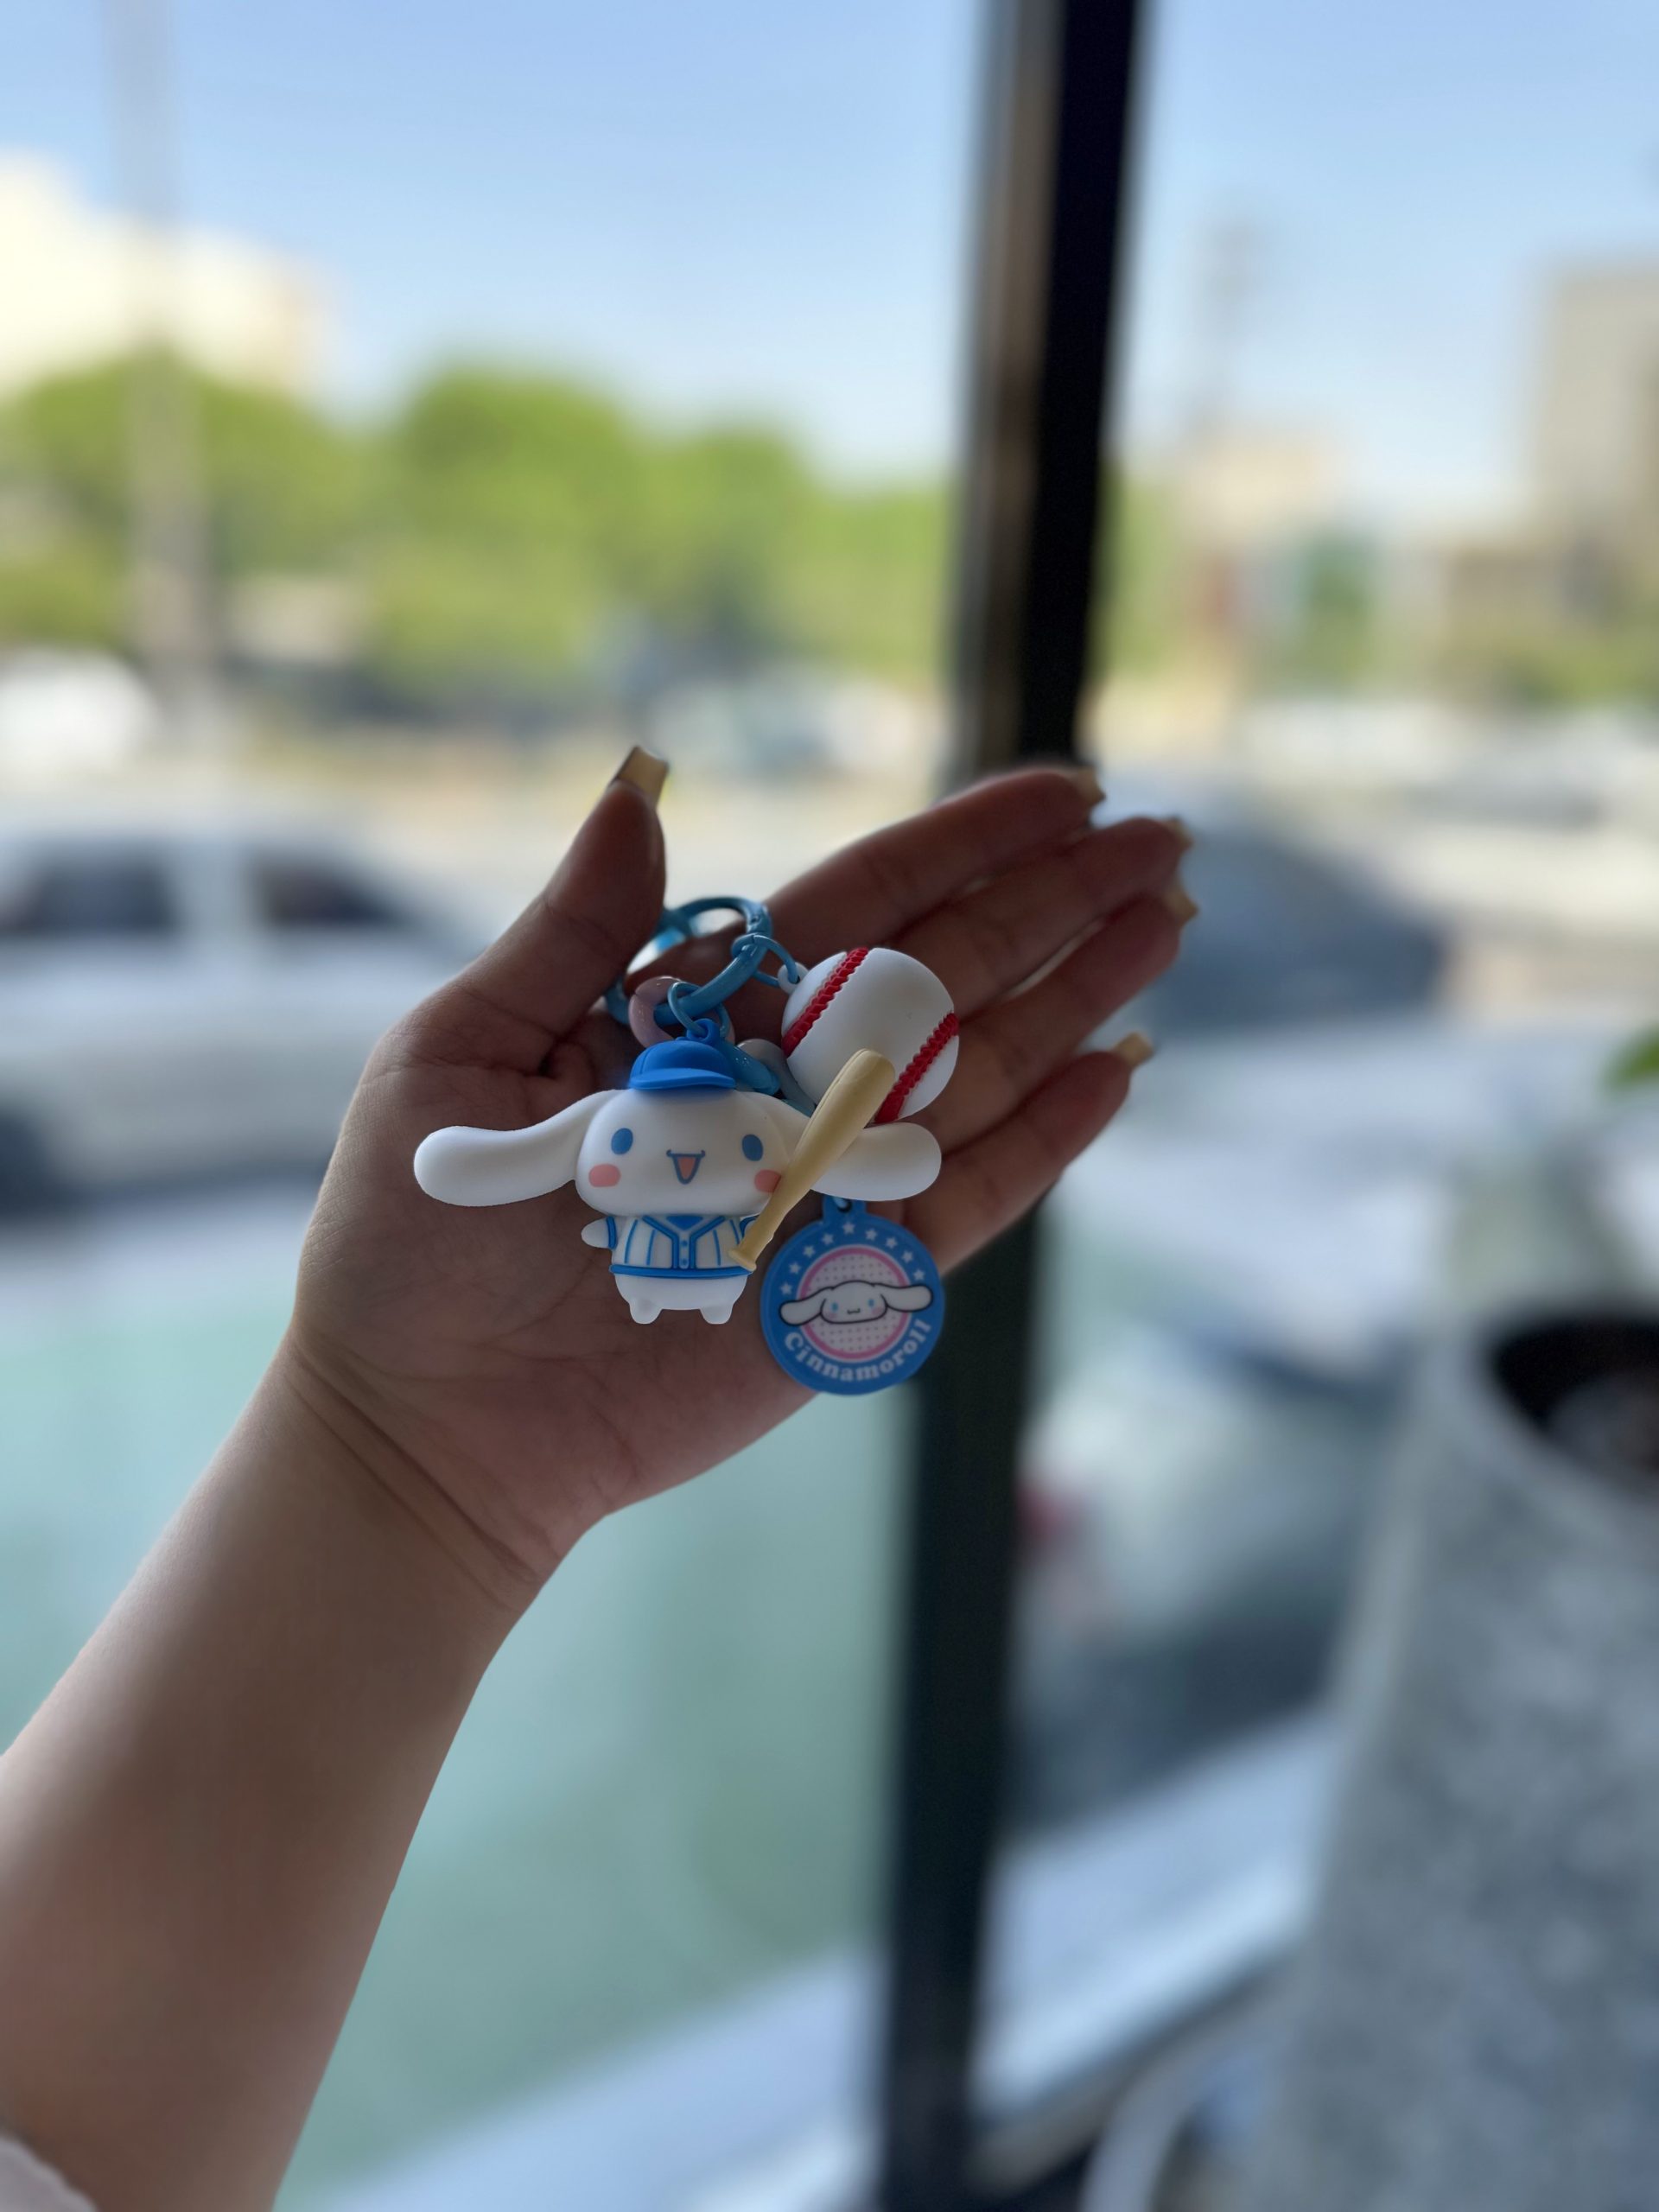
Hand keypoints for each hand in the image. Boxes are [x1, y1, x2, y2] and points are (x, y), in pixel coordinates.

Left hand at [284, 758, 1188, 1615]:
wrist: (428, 1420)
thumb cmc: (419, 1229)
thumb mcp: (465, 1050)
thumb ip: (574, 931)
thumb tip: (642, 785)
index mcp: (697, 1010)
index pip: (859, 906)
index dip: (964, 847)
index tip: (1065, 793)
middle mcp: (779, 1084)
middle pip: (946, 975)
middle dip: (1055, 905)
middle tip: (1162, 843)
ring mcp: (824, 1182)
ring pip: (978, 1075)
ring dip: (1077, 999)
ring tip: (1165, 924)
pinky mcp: (847, 1282)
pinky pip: (967, 1202)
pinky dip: (1045, 1141)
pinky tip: (1120, 1067)